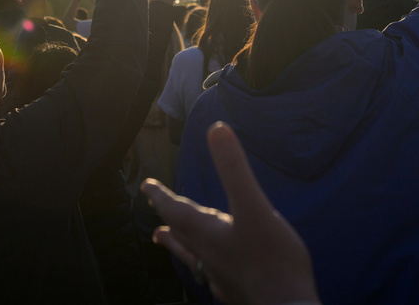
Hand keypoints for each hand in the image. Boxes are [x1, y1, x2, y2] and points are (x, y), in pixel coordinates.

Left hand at [141, 123, 319, 304]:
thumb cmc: (273, 260)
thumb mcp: (255, 207)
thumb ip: (235, 169)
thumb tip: (218, 130)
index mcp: (208, 232)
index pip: (174, 209)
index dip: (159, 195)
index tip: (145, 185)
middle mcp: (208, 253)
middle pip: (179, 231)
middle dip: (166, 215)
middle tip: (153, 206)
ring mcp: (220, 274)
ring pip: (190, 254)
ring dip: (175, 242)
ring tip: (161, 238)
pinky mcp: (235, 289)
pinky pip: (209, 274)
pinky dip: (201, 265)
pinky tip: (208, 271)